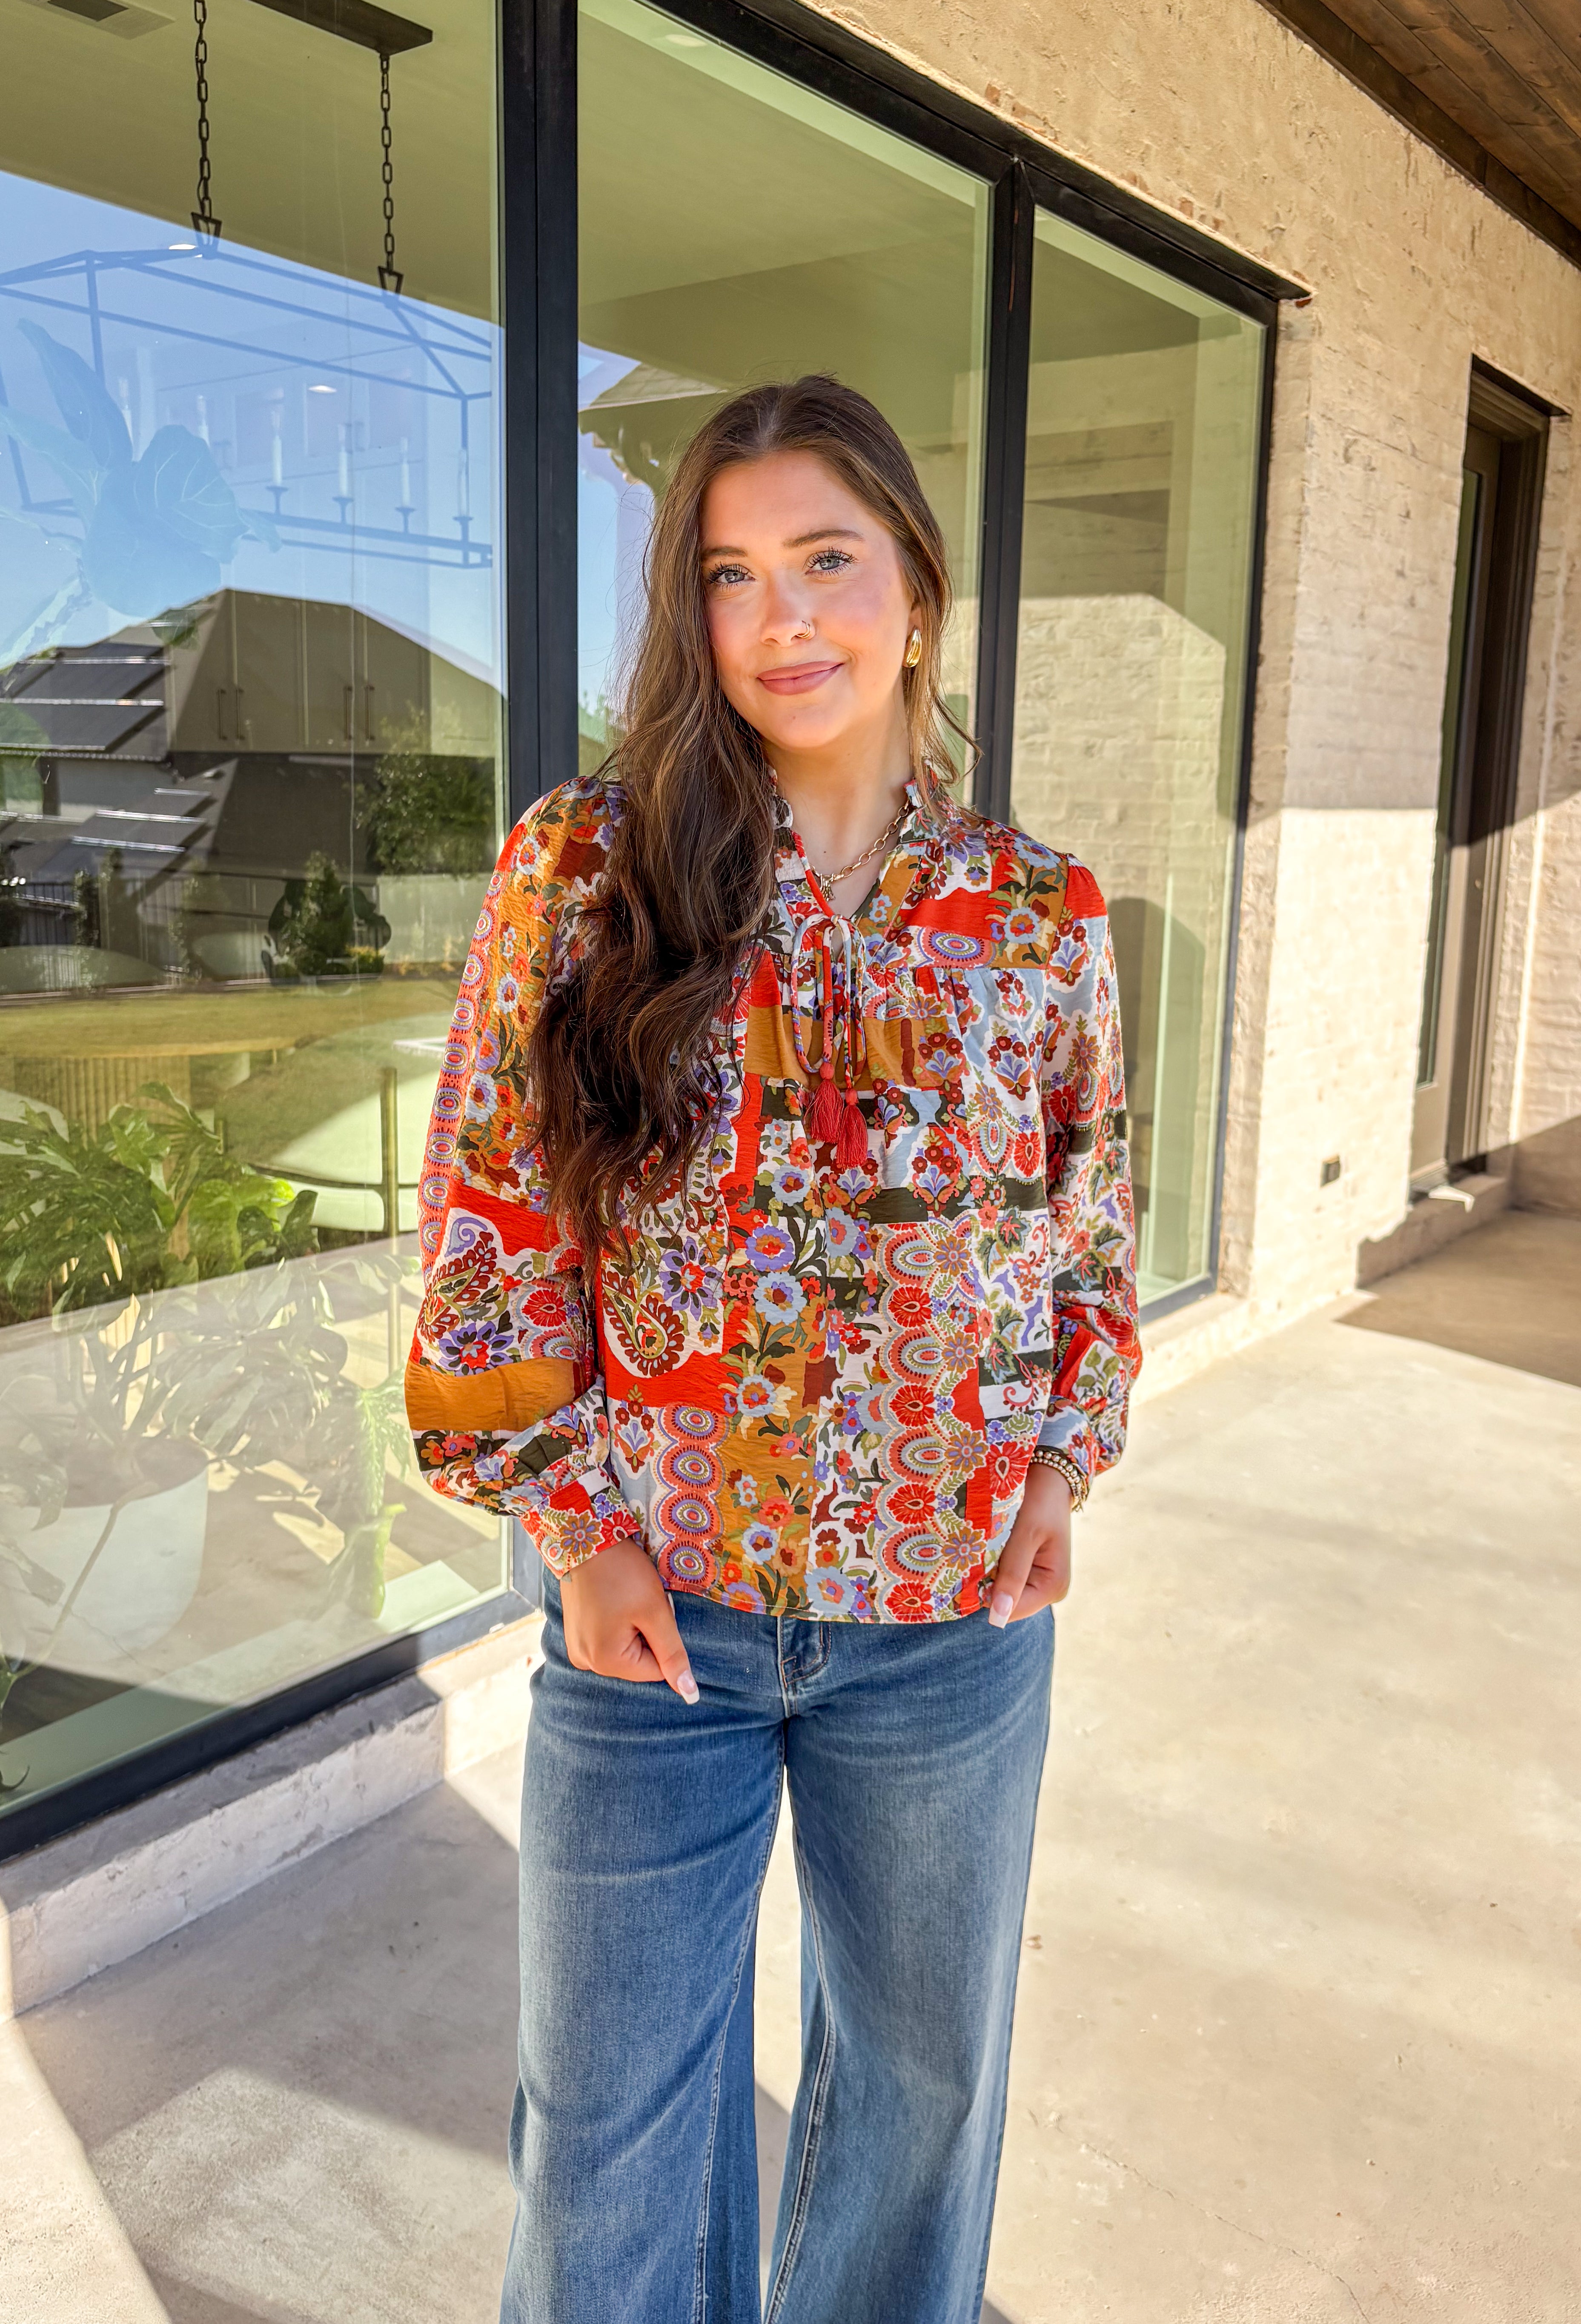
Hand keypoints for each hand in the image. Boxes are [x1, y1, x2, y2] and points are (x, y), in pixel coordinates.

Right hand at [559, 1536, 698, 1700]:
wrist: (584, 1539)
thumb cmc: (622, 1573)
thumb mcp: (655, 1612)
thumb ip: (672, 1654)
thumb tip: (690, 1695)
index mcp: (605, 1661)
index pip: (655, 1669)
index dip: (662, 1638)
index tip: (650, 1609)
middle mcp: (586, 1662)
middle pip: (638, 1661)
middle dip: (646, 1633)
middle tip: (637, 1602)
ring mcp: (577, 1648)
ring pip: (624, 1649)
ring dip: (632, 1627)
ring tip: (623, 1599)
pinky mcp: (575, 1634)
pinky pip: (607, 1640)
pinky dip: (617, 1624)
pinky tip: (612, 1601)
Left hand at [988, 1466, 1071, 1626]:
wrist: (1048, 1478)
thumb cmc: (1040, 1502)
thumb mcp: (1026, 1535)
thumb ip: (1012, 1575)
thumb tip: (998, 1617)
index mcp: (1053, 1587)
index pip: (1010, 1610)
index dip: (986, 1594)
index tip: (971, 1567)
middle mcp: (1047, 1590)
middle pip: (1004, 1602)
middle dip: (987, 1581)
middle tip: (980, 1550)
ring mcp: (1036, 1581)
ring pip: (999, 1589)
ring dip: (987, 1571)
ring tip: (986, 1545)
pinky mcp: (1026, 1570)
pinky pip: (1000, 1576)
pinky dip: (990, 1564)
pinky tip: (989, 1545)